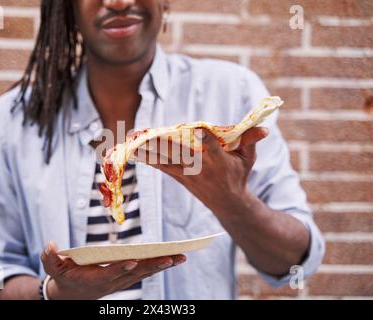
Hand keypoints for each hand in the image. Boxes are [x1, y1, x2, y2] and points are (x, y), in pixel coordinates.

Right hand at [40, 241, 185, 299]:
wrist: (72, 295)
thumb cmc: (63, 277)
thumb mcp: (53, 268)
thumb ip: (51, 258)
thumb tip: (49, 245)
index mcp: (95, 278)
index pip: (111, 273)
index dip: (121, 268)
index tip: (133, 261)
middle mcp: (113, 282)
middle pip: (136, 274)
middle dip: (153, 266)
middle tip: (170, 258)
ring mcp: (122, 281)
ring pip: (145, 273)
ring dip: (163, 266)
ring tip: (181, 257)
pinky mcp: (127, 278)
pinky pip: (146, 272)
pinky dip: (160, 265)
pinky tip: (174, 259)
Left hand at [134, 127, 268, 217]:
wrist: (227, 203)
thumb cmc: (238, 175)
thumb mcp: (248, 159)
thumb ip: (250, 141)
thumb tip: (265, 128)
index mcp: (219, 161)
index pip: (213, 147)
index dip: (207, 137)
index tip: (200, 128)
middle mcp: (200, 167)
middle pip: (178, 152)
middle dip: (159, 141)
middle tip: (142, 131)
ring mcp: (187, 173)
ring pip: (165, 158)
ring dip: (147, 148)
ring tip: (130, 138)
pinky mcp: (179, 177)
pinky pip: (161, 166)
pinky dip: (147, 158)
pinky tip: (133, 151)